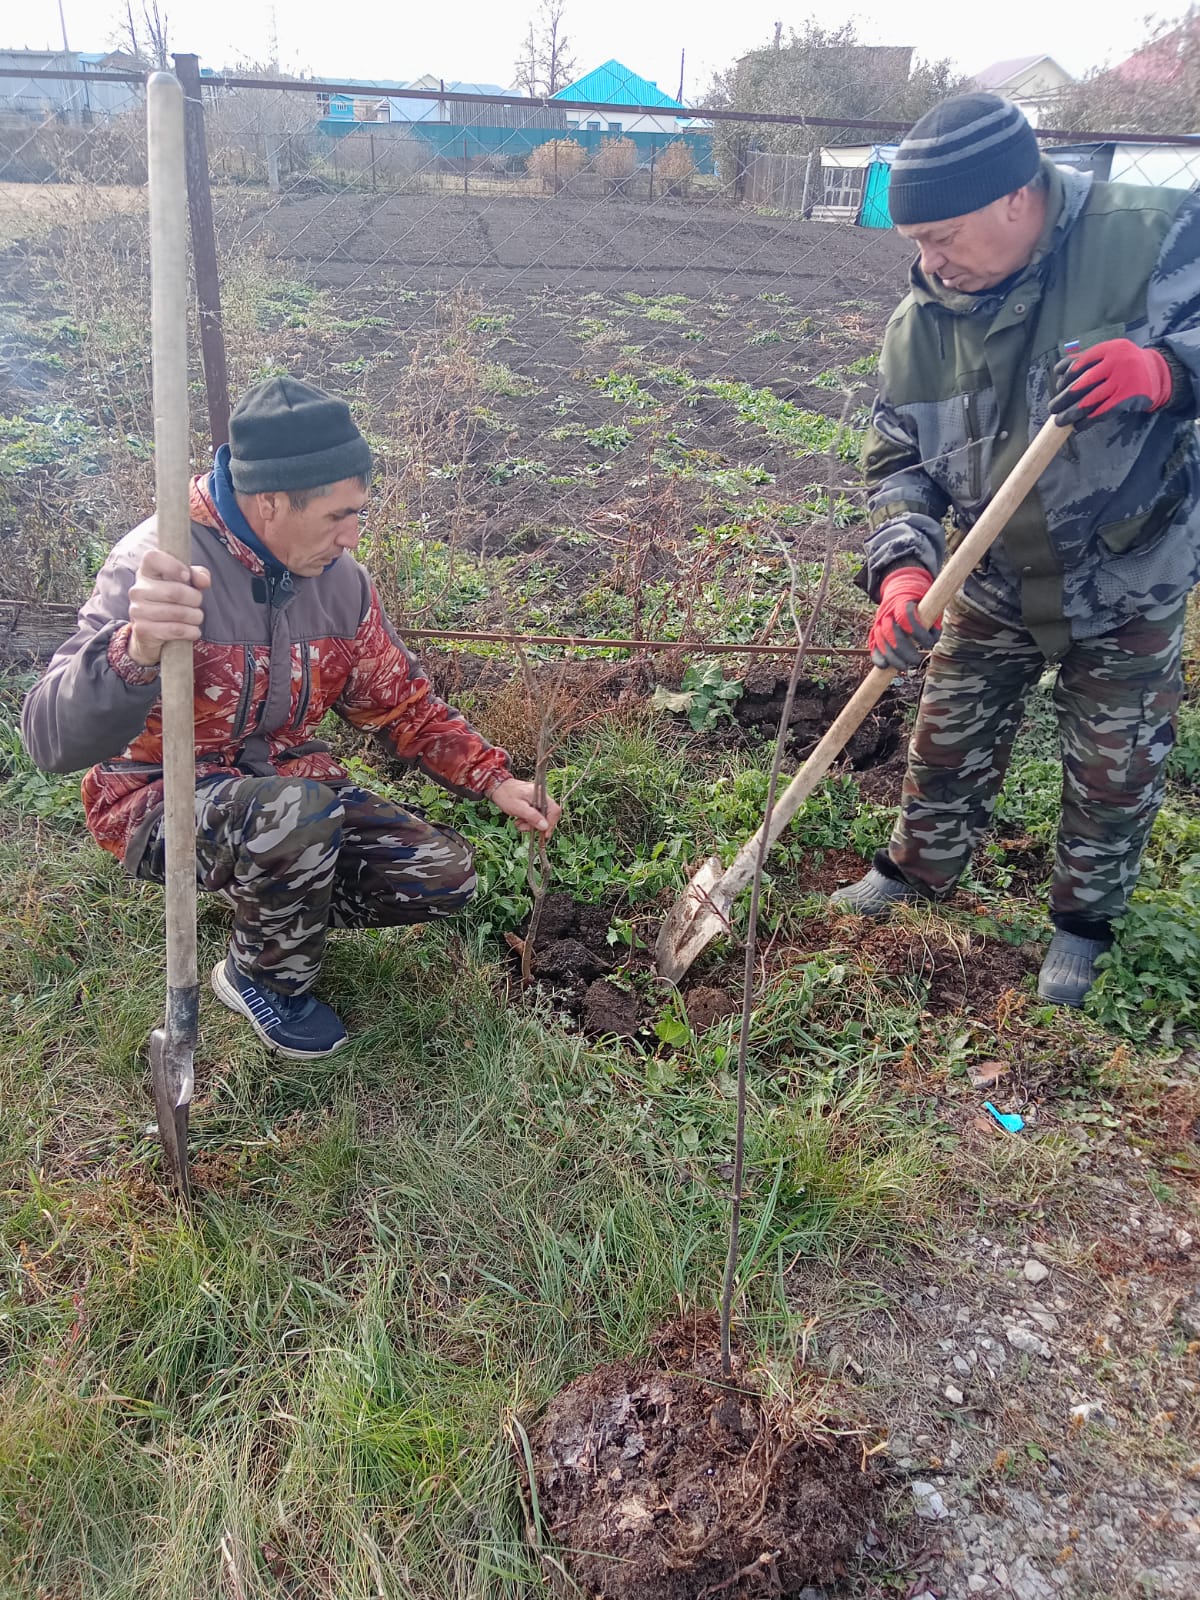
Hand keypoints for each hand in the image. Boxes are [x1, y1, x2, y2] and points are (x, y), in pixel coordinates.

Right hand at [127, 549, 210, 665]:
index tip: (187, 576)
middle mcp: (138, 589)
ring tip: (196, 617)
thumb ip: (197, 575)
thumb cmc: (172, 601)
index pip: (153, 558)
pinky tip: (193, 631)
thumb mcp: (186, 583)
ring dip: (195, 616)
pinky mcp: (143, 630)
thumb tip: (204, 581)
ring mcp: (137, 610)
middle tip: (197, 603)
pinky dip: (191, 631)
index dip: (174, 565)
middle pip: (175, 591)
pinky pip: (175, 629)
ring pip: (178, 613)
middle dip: (195, 599)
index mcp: (146, 571)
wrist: (153, 632)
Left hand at [490, 776, 561, 835]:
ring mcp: (538, 800)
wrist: (497, 787)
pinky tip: (519, 820)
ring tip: (518, 823)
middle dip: (536, 825)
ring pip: (541, 818)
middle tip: (524, 827)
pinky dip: (527, 821)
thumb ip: (532, 817)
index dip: (551, 824)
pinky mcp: (533, 804)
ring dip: (530, 824)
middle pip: (548, 816)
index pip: (554, 811)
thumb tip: (545, 827)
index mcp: (541, 795)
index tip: (544, 834)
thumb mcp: (518, 808)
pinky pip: (535, 815)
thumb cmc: (506, 795)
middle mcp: (542, 797)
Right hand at [868, 566, 938, 670]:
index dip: (917, 631)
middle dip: (904, 650)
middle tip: (916, 661)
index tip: (929, 643)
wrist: (900, 587)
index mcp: (901, 601)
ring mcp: (879, 622)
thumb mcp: (929, 603)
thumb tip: (934, 638)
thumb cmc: (919, 598)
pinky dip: (877, 657)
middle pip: (891, 633)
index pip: (906, 616)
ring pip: (881, 641)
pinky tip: (884, 666)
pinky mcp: (876, 630)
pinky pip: (873, 645)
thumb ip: (933, 619)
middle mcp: (887, 611)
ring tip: (904, 668)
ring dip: (892, 657)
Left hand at [1049, 338, 1171, 427]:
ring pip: (1090, 401)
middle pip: (1082, 384)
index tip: (1059, 387)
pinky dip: (1088, 421)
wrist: (1157, 373)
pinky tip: (1079, 426)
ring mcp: (1123, 381)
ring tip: (1060, 421)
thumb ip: (1087, 359)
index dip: (1065, 377)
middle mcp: (1116, 363)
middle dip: (1064, 398)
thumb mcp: (1109, 354)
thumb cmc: (1125, 365)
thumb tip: (1059, 372)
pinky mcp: (1128, 398)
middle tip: (1053, 408)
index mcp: (1109, 349)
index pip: (1080, 363)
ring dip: (1072, 413)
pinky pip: (1102, 412)